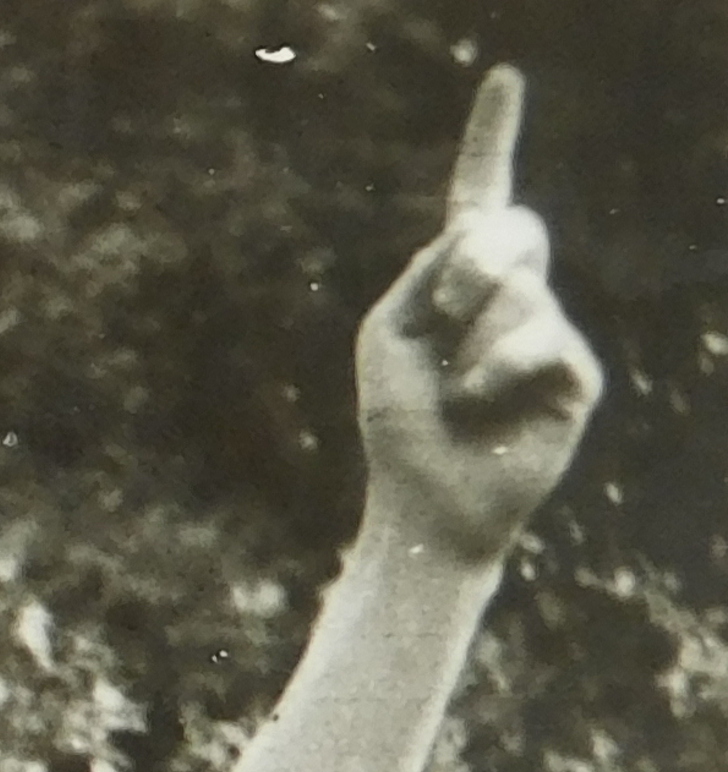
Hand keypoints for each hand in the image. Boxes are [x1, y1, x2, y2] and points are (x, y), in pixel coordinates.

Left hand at [355, 67, 602, 564]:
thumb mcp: (390, 330)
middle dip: (465, 270)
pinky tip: (482, 407)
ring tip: (459, 393)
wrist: (422, 502)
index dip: (491, 139)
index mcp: (459, 280)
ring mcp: (550, 331)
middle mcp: (514, 295)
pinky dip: (490, 373)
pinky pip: (536, 337)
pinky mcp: (574, 374)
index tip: (503, 77)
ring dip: (467, 343)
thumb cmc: (400, 422)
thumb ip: (425, 271)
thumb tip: (483, 230)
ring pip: (516, 291)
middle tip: (441, 321)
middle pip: (508, 232)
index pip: (481, 198)